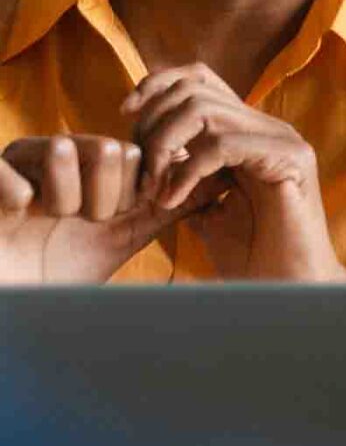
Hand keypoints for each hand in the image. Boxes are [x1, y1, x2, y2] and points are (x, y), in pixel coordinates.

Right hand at [0, 134, 188, 282]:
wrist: (16, 298)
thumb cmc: (65, 265)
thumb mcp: (124, 234)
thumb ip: (169, 205)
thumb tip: (223, 179)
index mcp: (88, 166)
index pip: (134, 151)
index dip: (134, 192)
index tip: (117, 217)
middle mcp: (53, 155)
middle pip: (107, 147)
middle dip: (104, 196)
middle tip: (83, 220)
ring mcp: (16, 163)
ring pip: (63, 150)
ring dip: (65, 198)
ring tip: (50, 218)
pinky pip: (8, 169)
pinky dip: (19, 197)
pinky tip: (18, 213)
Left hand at [124, 63, 345, 279]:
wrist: (289, 288)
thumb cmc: (252, 256)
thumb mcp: (204, 208)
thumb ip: (184, 175)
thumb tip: (144, 153)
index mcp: (251, 132)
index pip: (200, 78)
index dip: (157, 86)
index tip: (125, 116)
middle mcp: (270, 128)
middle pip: (195, 87)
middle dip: (152, 124)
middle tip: (141, 172)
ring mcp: (284, 141)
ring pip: (205, 108)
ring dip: (165, 146)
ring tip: (154, 188)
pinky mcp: (292, 160)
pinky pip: (223, 144)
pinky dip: (187, 171)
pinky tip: (173, 201)